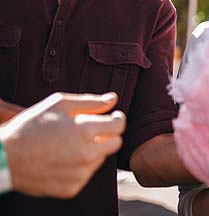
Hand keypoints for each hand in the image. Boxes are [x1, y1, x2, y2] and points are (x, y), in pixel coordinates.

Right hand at [0, 92, 125, 197]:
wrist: (4, 158)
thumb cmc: (30, 127)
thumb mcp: (58, 104)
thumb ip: (90, 101)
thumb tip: (113, 98)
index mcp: (85, 131)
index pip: (119, 125)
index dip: (118, 118)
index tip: (113, 116)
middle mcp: (86, 154)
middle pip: (115, 143)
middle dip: (108, 134)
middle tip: (93, 129)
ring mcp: (79, 174)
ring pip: (100, 159)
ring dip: (92, 150)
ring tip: (69, 144)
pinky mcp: (72, 188)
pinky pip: (85, 174)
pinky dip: (79, 167)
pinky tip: (62, 159)